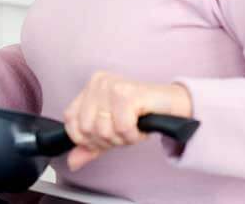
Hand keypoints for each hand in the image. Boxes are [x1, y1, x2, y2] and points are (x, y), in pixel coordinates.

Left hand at [62, 71, 192, 171]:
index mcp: (90, 88)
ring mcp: (112, 86)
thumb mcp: (111, 132)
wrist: (173, 106)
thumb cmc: (141, 116)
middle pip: (87, 128)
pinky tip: (140, 127)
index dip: (85, 138)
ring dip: (122, 138)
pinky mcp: (128, 93)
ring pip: (104, 129)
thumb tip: (72, 162)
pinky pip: (122, 128)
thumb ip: (90, 145)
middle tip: (123, 133)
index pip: (70, 119)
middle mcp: (98, 83)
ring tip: (133, 129)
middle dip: (107, 140)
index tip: (103, 140)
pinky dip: (133, 135)